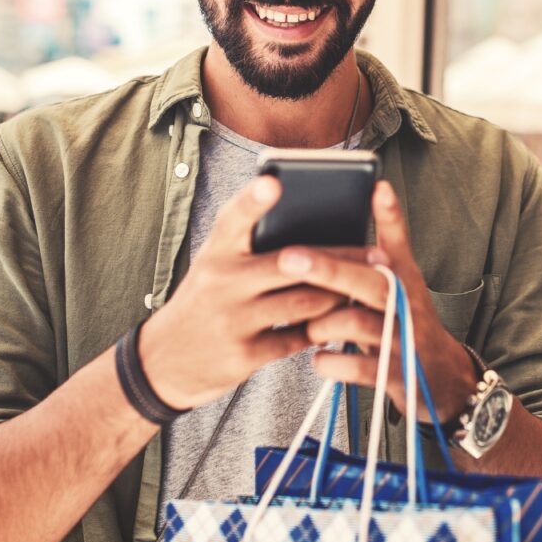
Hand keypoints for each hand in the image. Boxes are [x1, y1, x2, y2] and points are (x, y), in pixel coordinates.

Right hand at [139, 175, 346, 409]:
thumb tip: (311, 220)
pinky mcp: (243, 355)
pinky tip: (337, 322)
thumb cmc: (205, 298)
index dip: (252, 199)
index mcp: (216, 251)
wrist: (164, 360)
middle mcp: (221, 281)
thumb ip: (250, 243)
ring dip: (337, 296)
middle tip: (376, 255)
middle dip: (338, 259)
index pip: (233, 218)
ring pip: (303, 302)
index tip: (273, 181)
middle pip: (290, 262)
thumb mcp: (214, 264)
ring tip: (363, 288)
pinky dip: (320, 330)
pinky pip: (296, 338)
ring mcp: (231, 319)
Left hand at [288, 181, 477, 421]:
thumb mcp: (403, 280)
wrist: (442, 379)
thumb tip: (373, 191)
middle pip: (368, 281)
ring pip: (353, 322)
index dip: (389, 214)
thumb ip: (384, 244)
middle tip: (288, 257)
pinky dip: (330, 362)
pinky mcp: (394, 375)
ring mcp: (401, 340)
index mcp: (405, 276)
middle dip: (327, 269)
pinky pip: (353, 366)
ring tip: (308, 327)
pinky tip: (319, 358)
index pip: (398, 241)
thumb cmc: (406, 318)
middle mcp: (406, 303)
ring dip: (320, 323)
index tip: (376, 186)